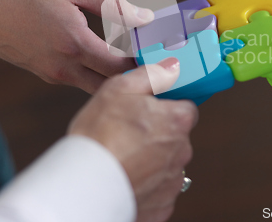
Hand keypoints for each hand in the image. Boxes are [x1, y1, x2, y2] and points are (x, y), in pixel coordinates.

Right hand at [0, 0, 152, 92]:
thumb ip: (111, 4)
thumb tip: (145, 17)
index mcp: (74, 44)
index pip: (121, 67)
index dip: (144, 62)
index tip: (161, 53)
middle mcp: (64, 67)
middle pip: (111, 84)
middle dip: (135, 75)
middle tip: (153, 59)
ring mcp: (52, 74)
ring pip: (95, 85)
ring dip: (116, 75)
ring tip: (135, 55)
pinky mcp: (44, 72)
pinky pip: (79, 79)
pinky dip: (97, 72)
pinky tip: (106, 53)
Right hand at [69, 58, 197, 221]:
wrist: (85, 185)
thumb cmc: (100, 135)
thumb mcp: (120, 88)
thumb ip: (151, 75)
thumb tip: (172, 67)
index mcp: (177, 121)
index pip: (186, 109)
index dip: (167, 108)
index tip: (150, 111)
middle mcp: (182, 151)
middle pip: (175, 137)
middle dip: (157, 134)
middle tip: (129, 134)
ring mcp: (173, 180)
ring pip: (166, 164)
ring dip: (151, 161)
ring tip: (123, 158)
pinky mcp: (162, 205)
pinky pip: (157, 189)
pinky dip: (145, 185)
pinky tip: (125, 178)